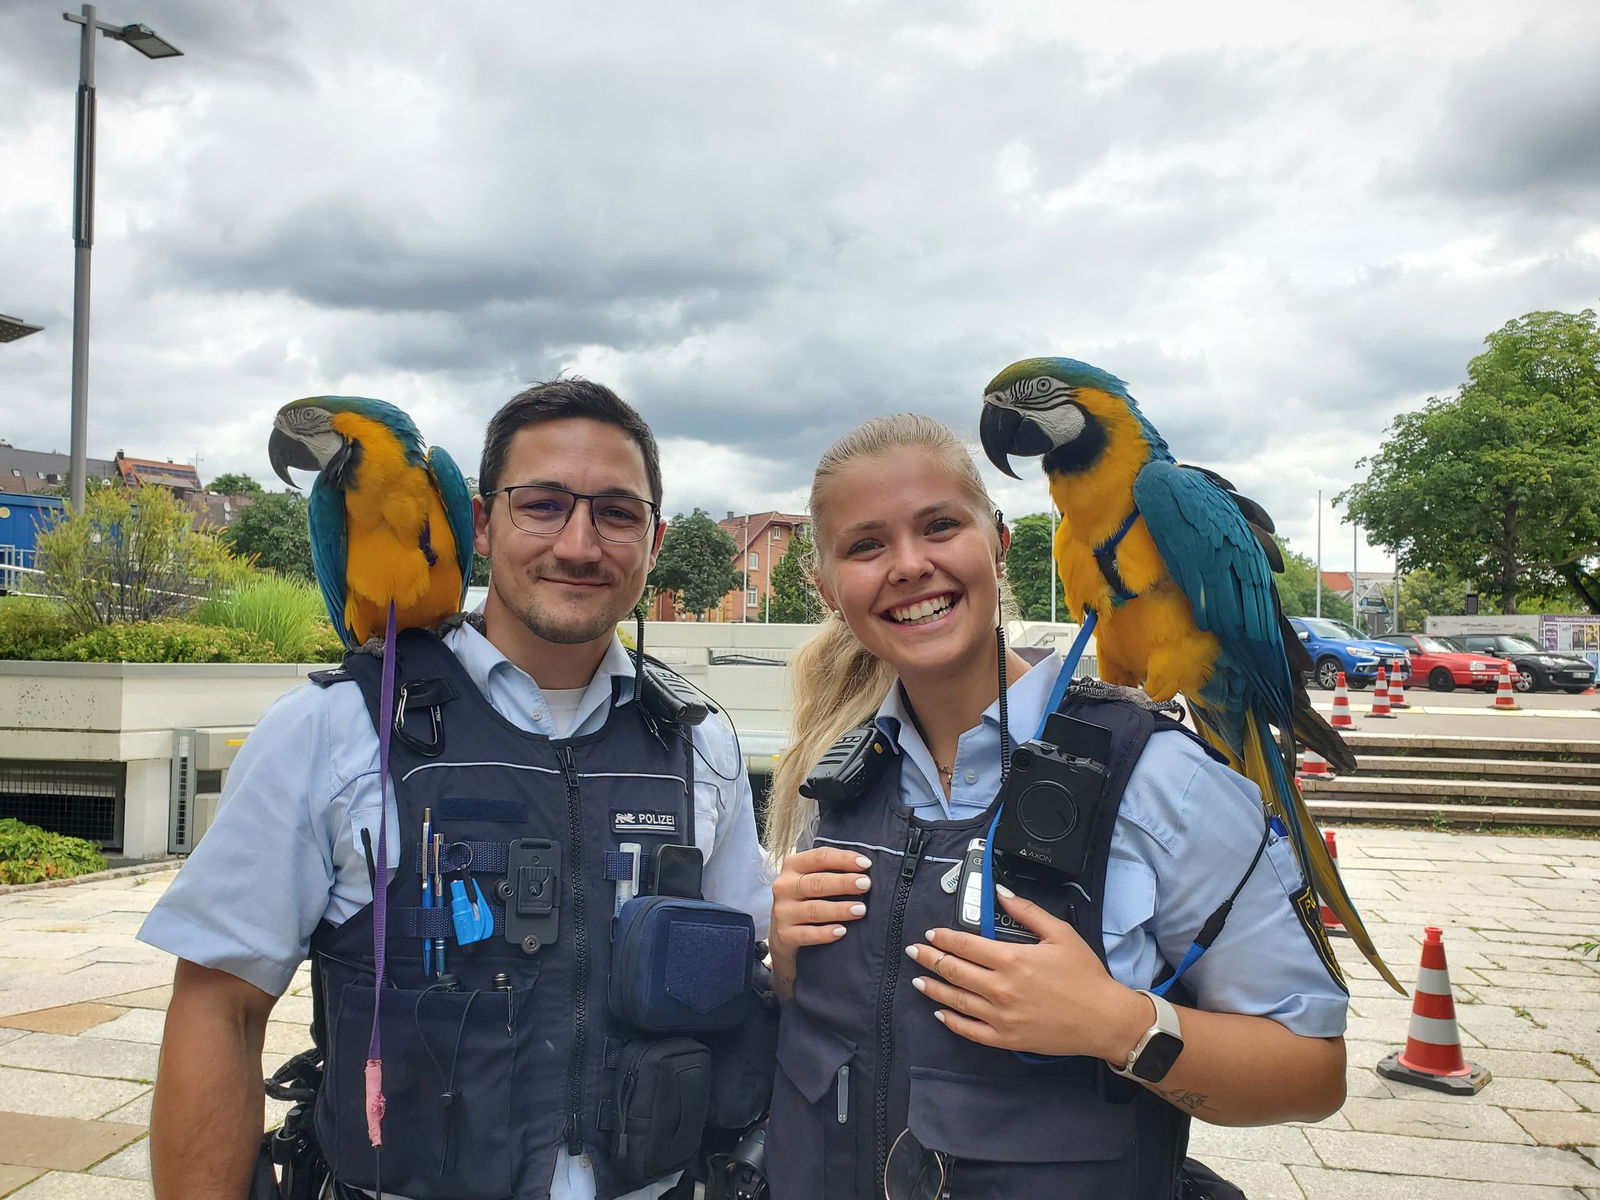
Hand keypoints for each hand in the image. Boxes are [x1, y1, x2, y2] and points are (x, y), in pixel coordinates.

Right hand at [769, 846, 871, 999]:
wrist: (783, 933)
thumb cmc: (806, 899)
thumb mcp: (811, 878)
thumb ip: (831, 870)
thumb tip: (865, 867)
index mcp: (792, 866)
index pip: (819, 857)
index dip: (843, 859)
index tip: (866, 863)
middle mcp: (785, 887)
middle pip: (816, 883)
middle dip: (843, 883)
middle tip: (866, 884)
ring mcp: (783, 912)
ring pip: (813, 909)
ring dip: (839, 909)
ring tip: (860, 909)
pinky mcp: (785, 935)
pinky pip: (807, 934)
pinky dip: (825, 933)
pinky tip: (841, 931)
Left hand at [904, 887, 1146, 1059]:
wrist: (1104, 1019)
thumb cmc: (1085, 975)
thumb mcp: (1060, 934)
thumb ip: (1027, 911)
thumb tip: (1001, 892)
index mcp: (1011, 959)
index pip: (965, 945)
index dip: (944, 938)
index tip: (932, 933)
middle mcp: (1000, 988)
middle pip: (954, 971)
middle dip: (930, 959)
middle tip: (915, 952)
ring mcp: (1001, 1016)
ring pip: (957, 1000)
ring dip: (934, 988)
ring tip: (918, 980)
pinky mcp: (1006, 1038)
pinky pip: (970, 1031)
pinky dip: (952, 1021)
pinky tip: (941, 1013)